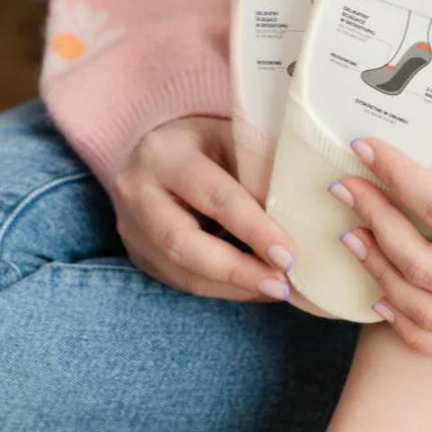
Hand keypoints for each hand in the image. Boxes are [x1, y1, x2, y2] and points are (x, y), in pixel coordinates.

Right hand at [112, 116, 294, 300]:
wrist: (157, 150)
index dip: (253, 229)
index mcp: (164, 154)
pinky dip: (224, 289)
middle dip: (237, 270)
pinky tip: (255, 287)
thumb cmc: (209, 143)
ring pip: (182, 271)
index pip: (213, 197)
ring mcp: (131, 228)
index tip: (288, 256)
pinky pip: (182, 281)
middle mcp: (136, 191)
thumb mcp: (234, 141)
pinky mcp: (138, 254)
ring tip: (277, 290)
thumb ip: (259, 175)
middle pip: (183, 244)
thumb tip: (300, 225)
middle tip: (282, 285)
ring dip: (234, 287)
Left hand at [333, 138, 431, 359]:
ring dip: (380, 274)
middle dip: (377, 223)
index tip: (366, 150)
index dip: (397, 178)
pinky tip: (381, 296)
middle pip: (424, 266)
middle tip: (347, 189)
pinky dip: (407, 325)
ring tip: (353, 236)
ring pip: (425, 312)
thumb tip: (421, 154)